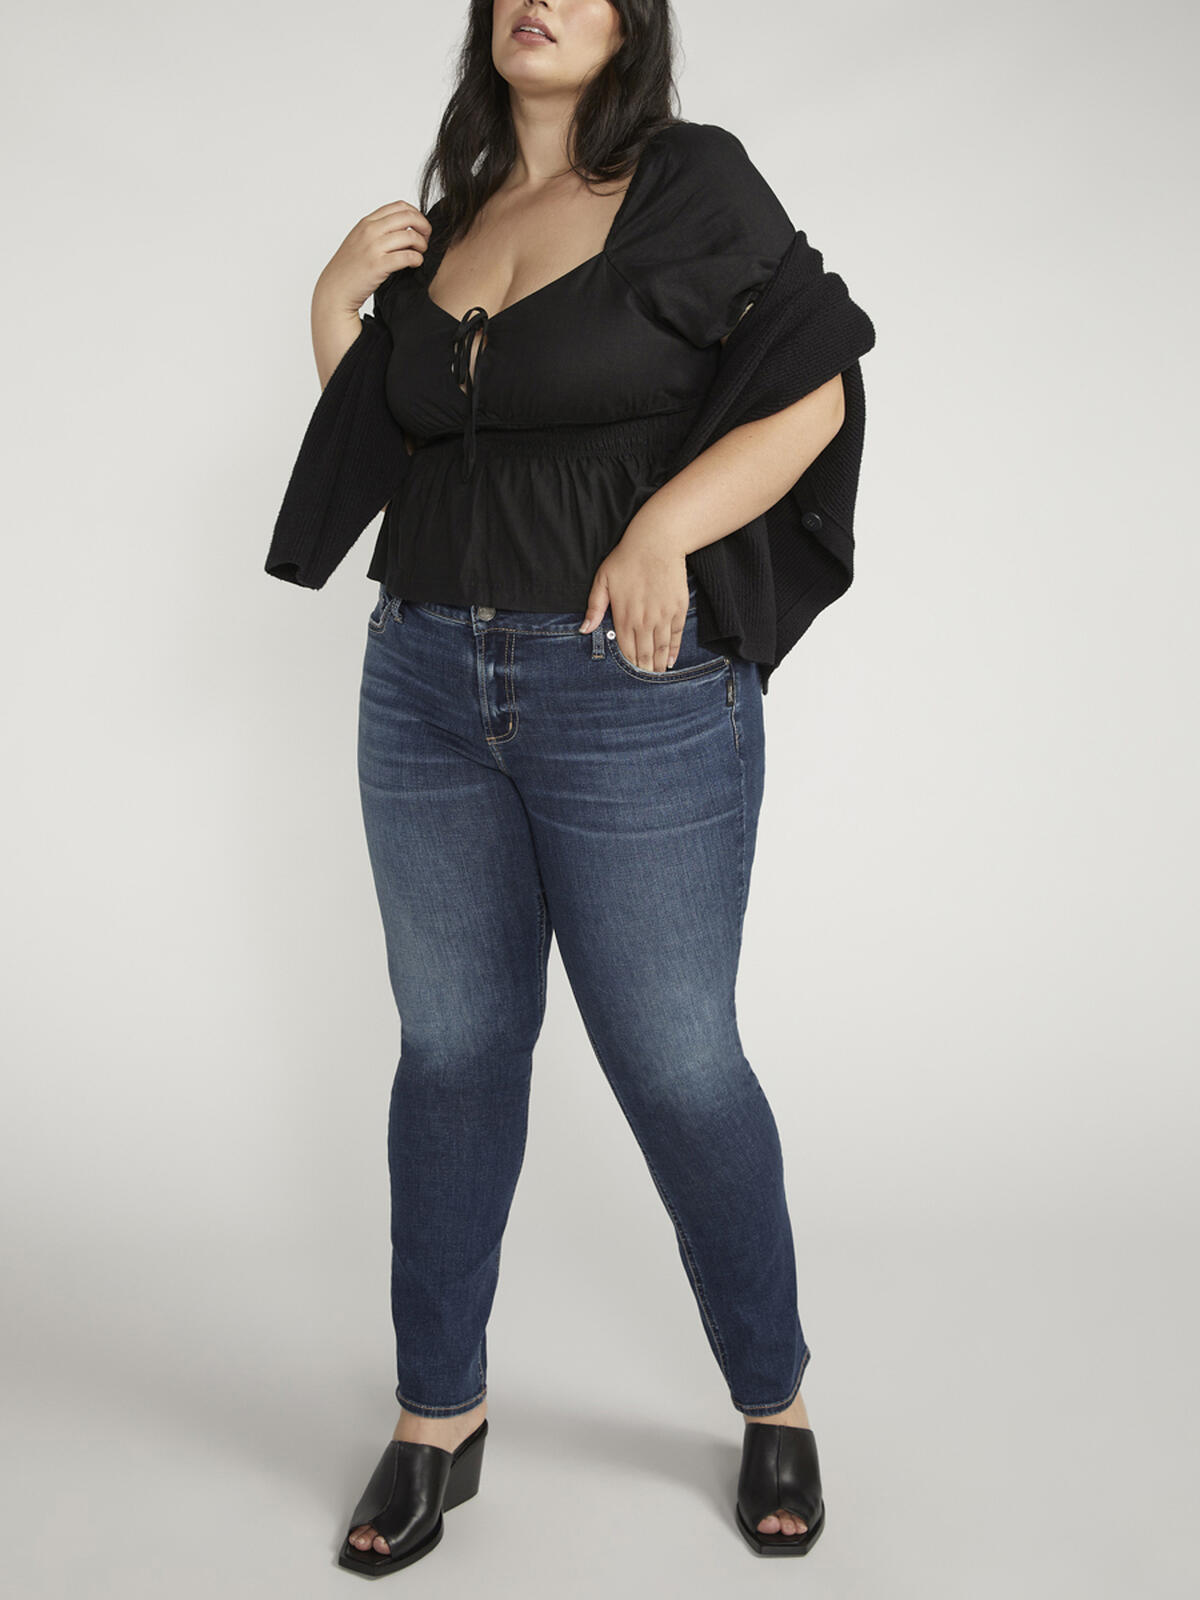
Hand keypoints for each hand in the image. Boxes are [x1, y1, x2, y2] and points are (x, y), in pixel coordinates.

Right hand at [315, 200, 431, 314]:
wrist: (334, 289)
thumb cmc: (349, 268)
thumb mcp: (360, 240)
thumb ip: (378, 231)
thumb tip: (404, 229)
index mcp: (367, 222)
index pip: (399, 206)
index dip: (416, 215)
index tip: (420, 227)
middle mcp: (370, 230)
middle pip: (408, 217)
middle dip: (424, 227)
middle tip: (426, 239)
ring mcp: (373, 247)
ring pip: (410, 236)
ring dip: (422, 245)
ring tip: (420, 253)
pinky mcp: (378, 265)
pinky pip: (407, 256)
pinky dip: (417, 259)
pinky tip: (415, 263)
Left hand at [578, 534, 689, 672]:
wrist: (657, 542)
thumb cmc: (626, 559)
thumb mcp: (603, 580)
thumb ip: (595, 607)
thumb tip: (585, 629)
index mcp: (624, 617)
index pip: (625, 650)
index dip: (627, 666)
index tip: (627, 678)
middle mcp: (644, 621)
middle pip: (644, 654)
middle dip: (643, 671)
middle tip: (643, 685)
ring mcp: (663, 617)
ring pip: (660, 649)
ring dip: (658, 665)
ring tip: (656, 678)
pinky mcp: (677, 610)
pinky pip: (675, 636)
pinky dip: (673, 651)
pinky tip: (670, 661)